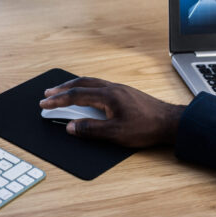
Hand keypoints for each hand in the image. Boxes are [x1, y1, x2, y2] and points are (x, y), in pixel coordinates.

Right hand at [39, 77, 185, 147]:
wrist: (170, 122)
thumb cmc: (147, 127)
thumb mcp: (115, 133)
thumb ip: (91, 130)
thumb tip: (71, 127)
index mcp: (107, 96)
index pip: (76, 96)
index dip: (58, 100)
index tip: (44, 103)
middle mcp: (112, 88)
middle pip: (81, 84)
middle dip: (62, 89)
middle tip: (47, 93)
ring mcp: (119, 89)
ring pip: (90, 82)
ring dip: (73, 86)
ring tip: (62, 91)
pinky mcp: (125, 93)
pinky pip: (99, 85)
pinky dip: (86, 87)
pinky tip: (86, 94)